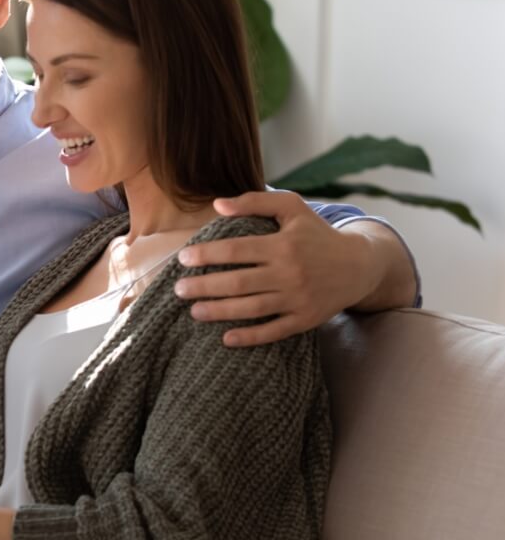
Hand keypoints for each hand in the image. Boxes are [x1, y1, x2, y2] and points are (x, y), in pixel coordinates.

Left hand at [173, 191, 373, 346]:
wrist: (360, 266)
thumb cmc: (317, 233)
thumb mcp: (292, 207)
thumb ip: (255, 201)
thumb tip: (217, 205)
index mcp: (283, 244)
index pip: (236, 250)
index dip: (207, 254)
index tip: (183, 259)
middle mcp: (290, 272)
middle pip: (239, 282)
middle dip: (205, 286)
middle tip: (179, 289)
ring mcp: (298, 298)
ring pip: (252, 308)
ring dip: (220, 311)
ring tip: (194, 311)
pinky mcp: (305, 319)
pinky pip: (274, 331)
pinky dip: (250, 337)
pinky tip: (226, 338)